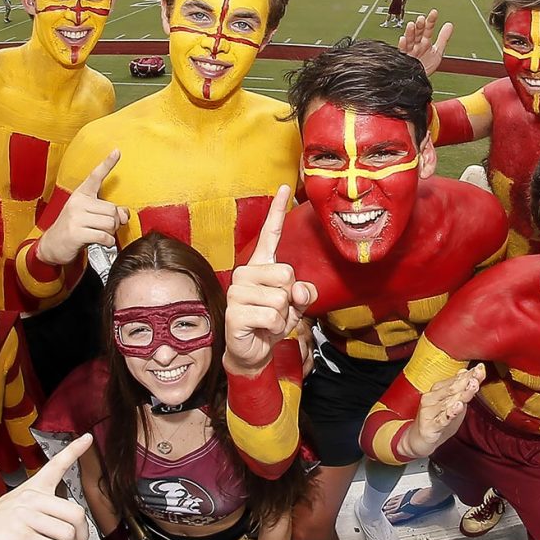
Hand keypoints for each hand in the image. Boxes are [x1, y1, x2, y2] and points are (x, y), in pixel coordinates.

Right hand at [0, 434, 92, 539]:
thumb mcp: (14, 505)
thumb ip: (41, 507)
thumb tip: (67, 523)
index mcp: (32, 490)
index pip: (56, 465)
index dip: (75, 451)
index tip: (87, 439)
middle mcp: (30, 501)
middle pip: (76, 513)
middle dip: (80, 534)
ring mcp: (24, 520)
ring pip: (68, 535)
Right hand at [37, 150, 129, 265]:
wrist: (52, 245)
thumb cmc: (74, 228)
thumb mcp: (89, 216)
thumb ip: (108, 212)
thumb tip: (124, 215)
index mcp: (81, 194)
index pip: (95, 176)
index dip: (107, 164)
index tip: (117, 151)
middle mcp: (78, 202)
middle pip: (112, 209)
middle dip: (115, 222)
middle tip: (106, 228)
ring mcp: (76, 217)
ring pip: (110, 223)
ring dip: (111, 232)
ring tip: (101, 234)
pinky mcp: (76, 232)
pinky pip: (104, 236)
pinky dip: (108, 242)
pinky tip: (102, 242)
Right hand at [225, 185, 315, 375]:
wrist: (252, 351)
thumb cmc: (271, 323)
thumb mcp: (296, 306)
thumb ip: (304, 293)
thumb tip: (299, 290)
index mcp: (261, 266)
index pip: (271, 235)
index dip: (277, 211)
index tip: (285, 187)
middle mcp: (245, 273)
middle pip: (287, 274)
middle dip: (291, 298)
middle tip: (277, 310)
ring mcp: (237, 291)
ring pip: (281, 298)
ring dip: (284, 316)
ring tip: (269, 321)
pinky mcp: (235, 311)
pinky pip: (273, 316)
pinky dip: (276, 328)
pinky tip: (263, 330)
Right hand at [399, 9, 452, 76]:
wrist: (418, 82)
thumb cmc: (425, 67)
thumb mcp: (437, 52)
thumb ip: (443, 38)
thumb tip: (449, 25)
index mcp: (424, 43)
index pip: (428, 29)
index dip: (431, 21)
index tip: (434, 13)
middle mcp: (416, 45)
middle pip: (418, 33)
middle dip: (419, 26)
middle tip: (421, 19)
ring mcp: (410, 51)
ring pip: (409, 39)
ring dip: (410, 32)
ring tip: (412, 25)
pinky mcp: (404, 58)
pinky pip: (402, 51)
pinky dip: (403, 45)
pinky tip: (403, 39)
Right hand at [403, 365, 485, 458]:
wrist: (418, 440)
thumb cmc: (436, 420)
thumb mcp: (453, 405)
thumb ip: (461, 390)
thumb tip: (466, 371)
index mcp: (437, 391)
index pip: (455, 380)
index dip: (469, 374)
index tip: (481, 368)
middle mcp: (431, 398)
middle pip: (452, 388)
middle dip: (467, 380)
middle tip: (478, 373)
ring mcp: (429, 411)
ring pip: (448, 402)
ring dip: (462, 394)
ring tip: (473, 386)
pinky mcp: (429, 426)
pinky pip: (441, 419)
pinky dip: (450, 412)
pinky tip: (458, 406)